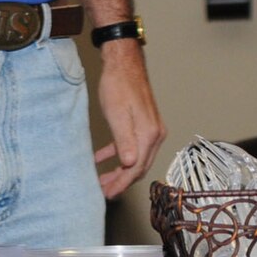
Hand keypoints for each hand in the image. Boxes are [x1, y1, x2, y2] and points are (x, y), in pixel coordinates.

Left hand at [92, 43, 164, 197]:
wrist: (123, 62)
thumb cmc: (118, 85)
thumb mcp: (117, 114)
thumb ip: (124, 140)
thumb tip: (129, 164)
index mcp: (149, 134)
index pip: (137, 167)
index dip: (122, 183)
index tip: (108, 194)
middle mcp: (154, 134)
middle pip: (138, 166)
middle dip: (121, 181)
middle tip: (104, 192)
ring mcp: (150, 128)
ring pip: (135, 157)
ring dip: (119, 170)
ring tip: (102, 180)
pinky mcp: (142, 123)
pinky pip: (131, 145)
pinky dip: (117, 153)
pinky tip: (101, 158)